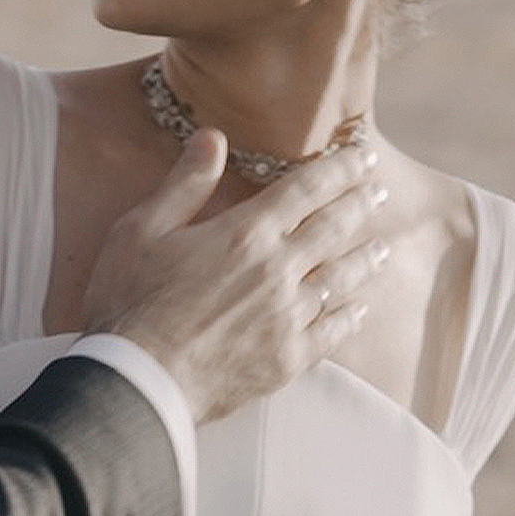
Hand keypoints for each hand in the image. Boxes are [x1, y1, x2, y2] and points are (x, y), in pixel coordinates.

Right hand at [81, 134, 387, 422]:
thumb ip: (185, 183)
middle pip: (332, 229)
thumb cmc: (131, 300)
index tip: (361, 156)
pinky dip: (350, 316)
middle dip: (360, 206)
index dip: (338, 169)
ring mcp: (289, 316)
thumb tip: (214, 137)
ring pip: (341, 279)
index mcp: (246, 233)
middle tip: (380, 193)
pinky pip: (332, 331)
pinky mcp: (289, 358)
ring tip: (382, 247)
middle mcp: (279, 269)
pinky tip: (360, 309)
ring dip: (365, 258)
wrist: (139, 378)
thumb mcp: (142, 229)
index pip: (305, 190)